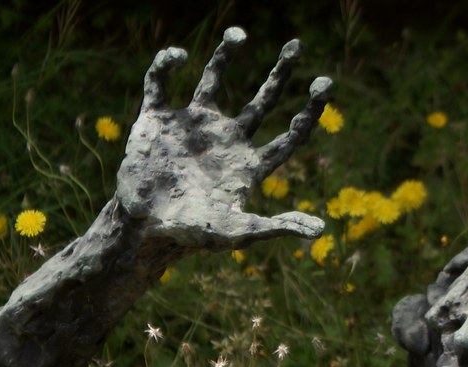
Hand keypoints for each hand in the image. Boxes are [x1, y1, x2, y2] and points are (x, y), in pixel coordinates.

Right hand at [116, 27, 330, 248]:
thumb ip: (278, 225)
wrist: (143, 228)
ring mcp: (192, 127)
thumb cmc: (193, 233)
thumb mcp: (239, 231)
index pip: (289, 135)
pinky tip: (179, 56)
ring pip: (213, 80)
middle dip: (280, 73)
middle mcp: (225, 140)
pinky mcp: (157, 120)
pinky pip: (160, 82)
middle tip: (295, 45)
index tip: (324, 84)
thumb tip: (319, 230)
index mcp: (248, 163)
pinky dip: (167, 64)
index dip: (308, 111)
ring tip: (240, 32)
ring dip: (225, 54)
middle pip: (261, 101)